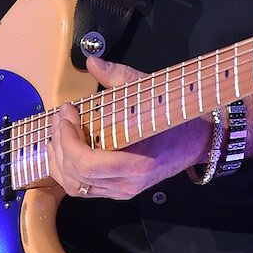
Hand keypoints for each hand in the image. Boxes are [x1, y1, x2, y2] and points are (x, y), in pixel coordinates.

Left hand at [47, 55, 213, 199]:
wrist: (195, 141)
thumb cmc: (173, 117)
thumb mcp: (148, 92)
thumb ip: (118, 77)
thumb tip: (92, 61)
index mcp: (136, 164)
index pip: (88, 164)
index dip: (68, 138)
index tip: (67, 110)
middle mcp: (126, 184)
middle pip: (75, 175)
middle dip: (60, 143)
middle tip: (60, 117)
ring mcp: (120, 191)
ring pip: (73, 186)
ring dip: (58, 159)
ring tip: (57, 132)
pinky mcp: (116, 191)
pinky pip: (81, 189)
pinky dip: (65, 169)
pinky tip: (63, 148)